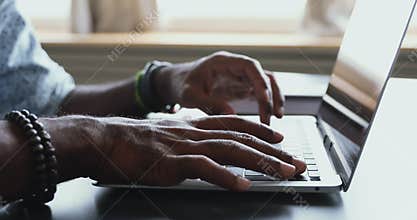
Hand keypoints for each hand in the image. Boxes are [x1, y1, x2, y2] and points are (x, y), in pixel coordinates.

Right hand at [45, 116, 305, 190]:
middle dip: (273, 150)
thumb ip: (186, 141)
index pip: (234, 123)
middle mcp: (194, 132)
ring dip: (260, 161)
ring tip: (283, 172)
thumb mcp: (166, 136)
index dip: (259, 129)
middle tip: (296, 161)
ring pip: (231, 150)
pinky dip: (225, 176)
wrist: (104, 139)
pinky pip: (204, 168)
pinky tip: (243, 185)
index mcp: (193, 126)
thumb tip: (202, 152)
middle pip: (241, 138)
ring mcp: (185, 146)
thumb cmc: (132, 142)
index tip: (279, 136)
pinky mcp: (172, 162)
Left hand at [154, 51, 284, 124]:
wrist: (176, 83)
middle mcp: (235, 66)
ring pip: (266, 83)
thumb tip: (232, 115)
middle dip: (270, 95)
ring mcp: (240, 76)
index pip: (250, 66)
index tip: (264, 101)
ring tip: (276, 118)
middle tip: (270, 118)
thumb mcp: (190, 95)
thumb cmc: (181, 85)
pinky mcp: (241, 87)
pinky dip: (267, 103)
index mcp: (223, 62)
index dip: (260, 82)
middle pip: (263, 75)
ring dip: (274, 98)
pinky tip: (268, 118)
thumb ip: (209, 103)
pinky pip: (260, 92)